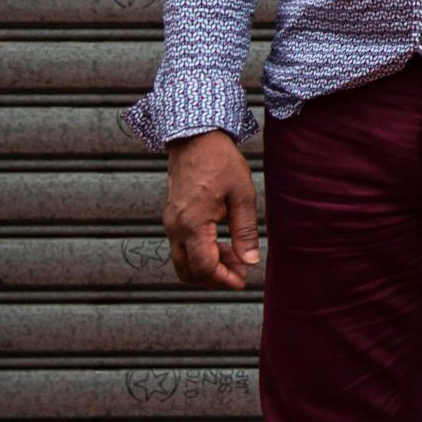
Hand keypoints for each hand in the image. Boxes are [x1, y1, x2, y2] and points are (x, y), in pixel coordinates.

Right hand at [163, 130, 258, 288]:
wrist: (195, 139)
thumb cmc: (221, 163)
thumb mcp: (242, 195)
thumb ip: (245, 230)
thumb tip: (250, 261)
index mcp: (192, 223)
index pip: (203, 266)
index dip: (223, 279)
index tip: (242, 282)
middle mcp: (175, 227)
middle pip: (188, 270)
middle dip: (214, 278)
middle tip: (240, 274)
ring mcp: (170, 223)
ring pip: (182, 261)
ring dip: (207, 267)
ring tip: (236, 259)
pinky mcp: (172, 218)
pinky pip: (182, 246)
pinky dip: (200, 253)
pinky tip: (224, 246)